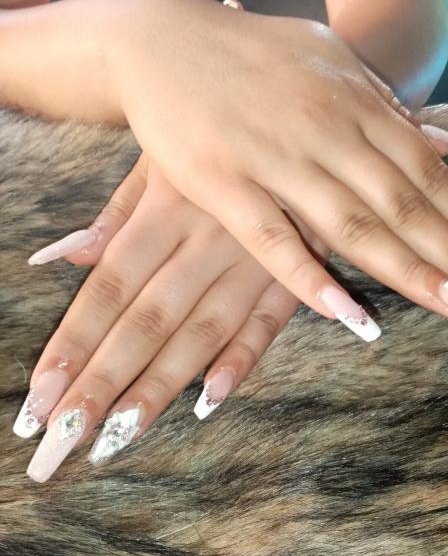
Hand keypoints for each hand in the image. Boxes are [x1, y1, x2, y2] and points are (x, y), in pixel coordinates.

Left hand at [16, 157, 327, 481]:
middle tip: (62, 442)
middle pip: (146, 321)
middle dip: (101, 384)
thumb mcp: (160, 159)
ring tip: (117, 436)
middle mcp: (205, 238)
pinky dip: (242, 359)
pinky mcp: (297, 271)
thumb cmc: (215, 138)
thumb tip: (60, 259)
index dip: (72, 345)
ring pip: (200, 331)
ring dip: (159, 386)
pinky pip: (269, 320)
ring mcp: (254, 258)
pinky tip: (210, 400)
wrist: (300, 113)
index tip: (39, 401)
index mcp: (165, 209)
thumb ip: (115, 215)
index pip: (107, 289)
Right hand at [109, 0, 447, 335]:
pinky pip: (273, 240)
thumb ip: (379, 101)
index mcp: (353, 100)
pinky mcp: (221, 184)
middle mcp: (324, 130)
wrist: (162, 39)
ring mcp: (273, 158)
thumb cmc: (251, 53)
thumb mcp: (326, 58)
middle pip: (404, 204)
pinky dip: (311, 279)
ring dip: (408, 272)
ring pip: (352, 226)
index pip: (429, 170)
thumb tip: (437, 141)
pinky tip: (350, 315)